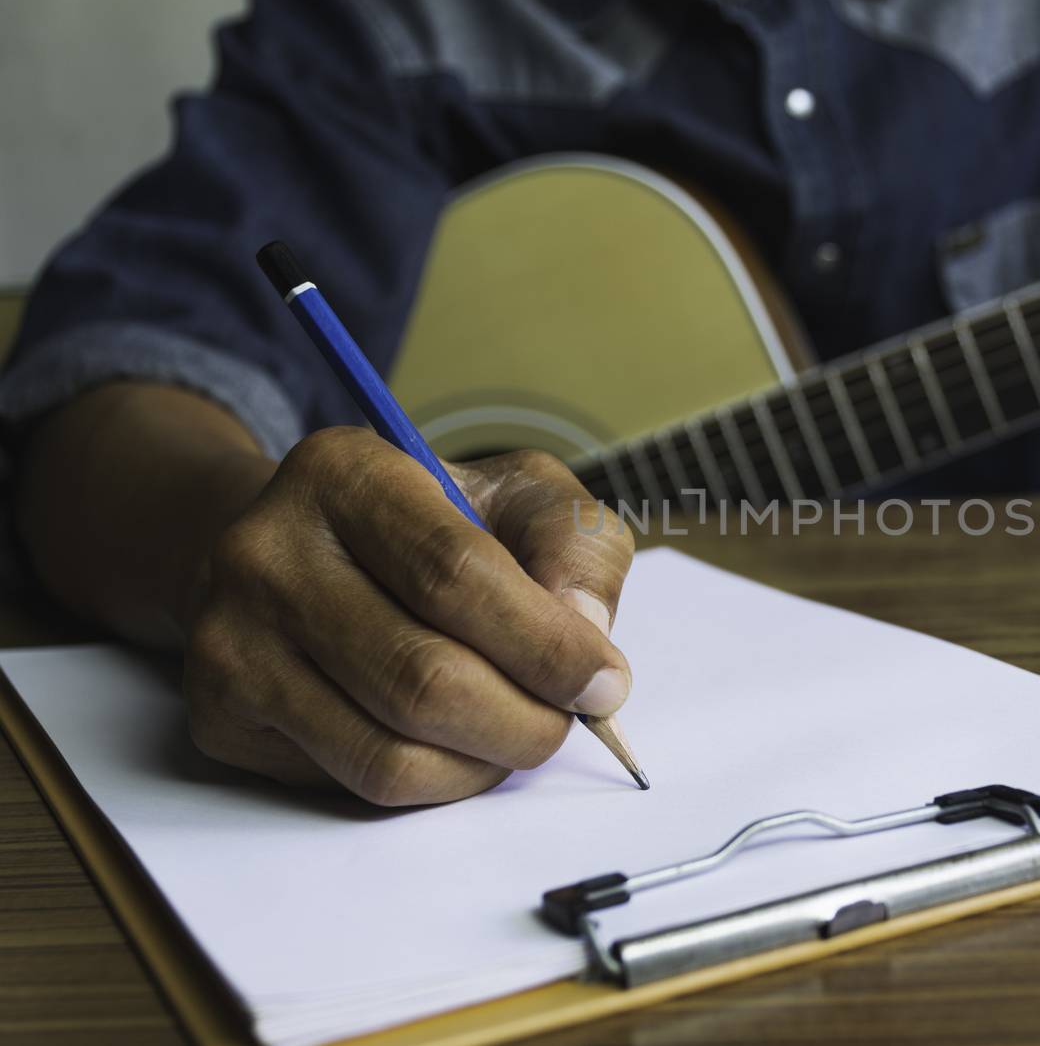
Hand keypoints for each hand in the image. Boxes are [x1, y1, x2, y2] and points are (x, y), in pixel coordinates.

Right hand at [183, 427, 632, 804]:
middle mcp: (266, 551)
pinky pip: (351, 784)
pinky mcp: (219, 715)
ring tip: (518, 733)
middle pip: (422, 678)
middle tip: (568, 722)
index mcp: (345, 472)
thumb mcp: (521, 496)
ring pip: (387, 753)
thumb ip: (575, 545)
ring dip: (483, 765)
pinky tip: (453, 742)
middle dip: (525, 721)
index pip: (455, 573)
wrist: (305, 550)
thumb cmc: (432, 526)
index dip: (544, 644)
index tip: (604, 684)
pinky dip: (432, 783)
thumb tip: (583, 634)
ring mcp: (230, 639)